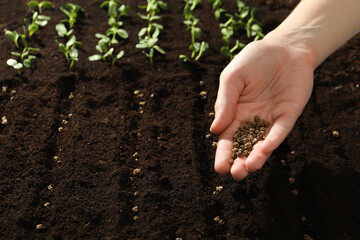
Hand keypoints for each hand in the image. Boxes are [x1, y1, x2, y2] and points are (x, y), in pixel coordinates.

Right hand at [210, 37, 315, 179]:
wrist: (285, 47)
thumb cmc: (254, 60)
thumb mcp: (233, 77)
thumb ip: (224, 102)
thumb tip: (214, 130)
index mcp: (235, 113)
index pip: (227, 138)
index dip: (223, 154)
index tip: (220, 168)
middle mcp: (252, 120)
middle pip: (244, 146)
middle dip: (239, 162)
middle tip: (235, 174)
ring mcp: (270, 119)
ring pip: (262, 144)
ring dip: (256, 157)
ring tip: (249, 168)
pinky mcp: (288, 115)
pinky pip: (280, 131)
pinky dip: (273, 140)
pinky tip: (266, 148)